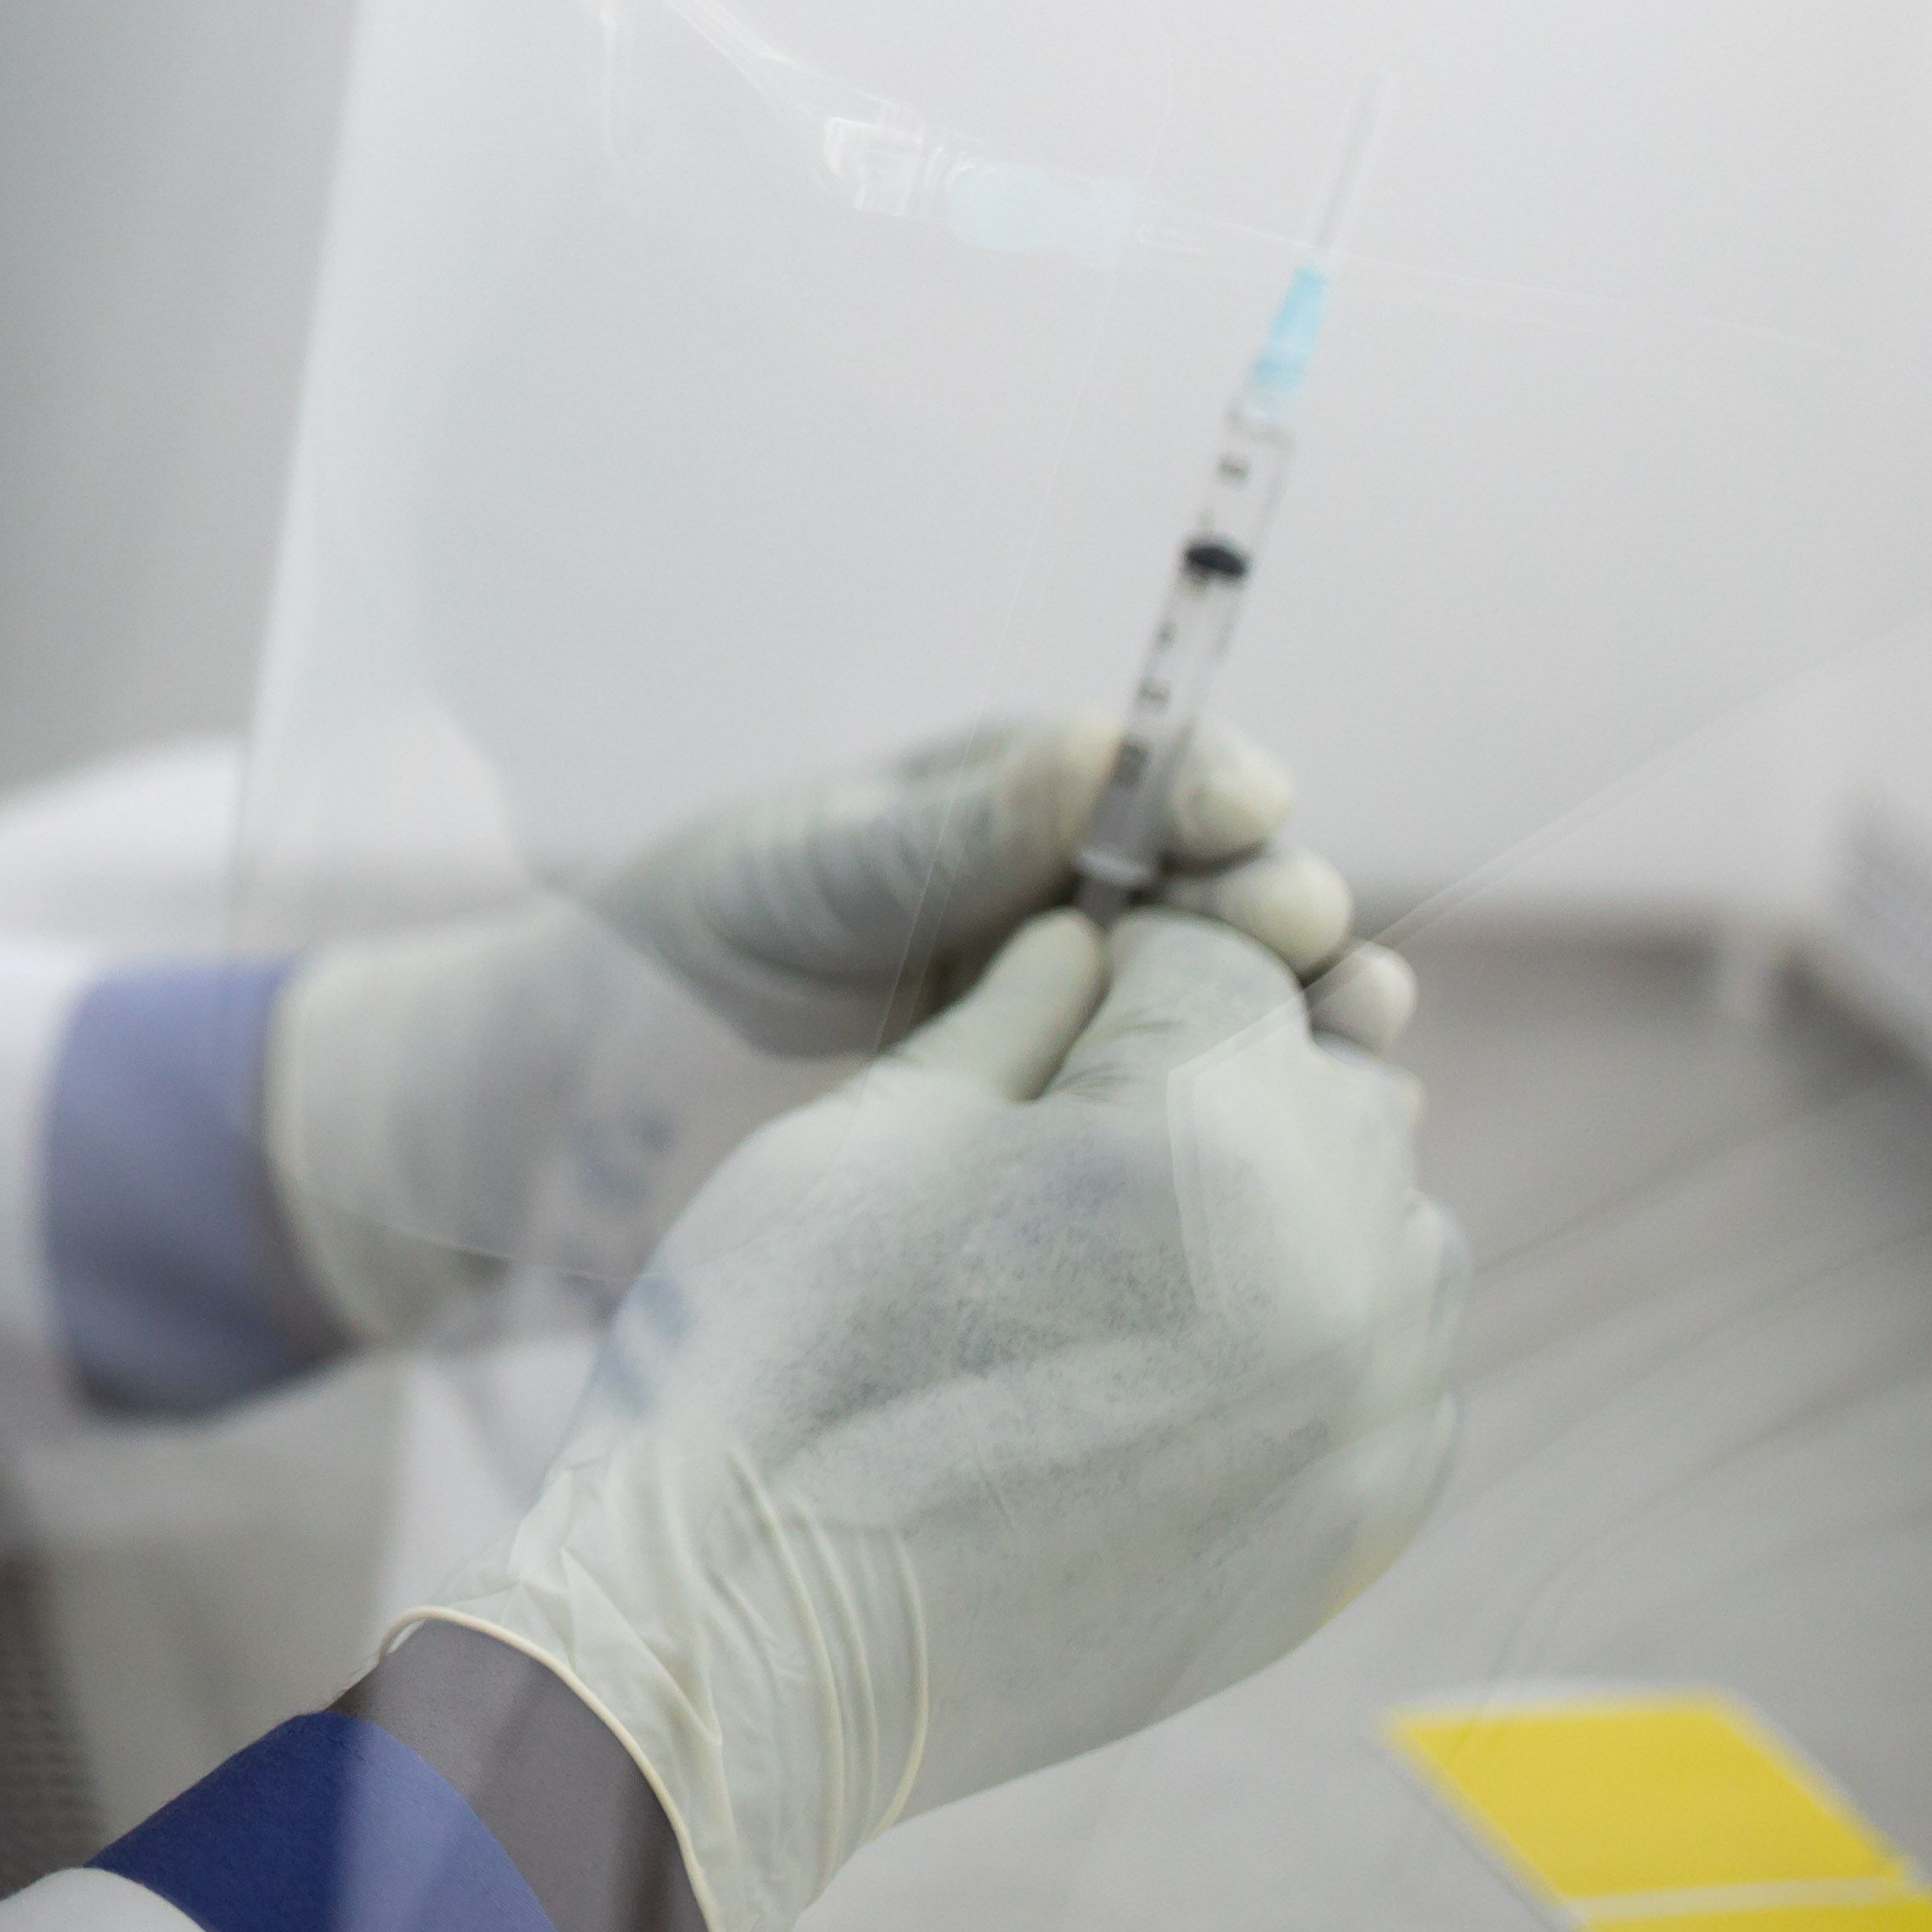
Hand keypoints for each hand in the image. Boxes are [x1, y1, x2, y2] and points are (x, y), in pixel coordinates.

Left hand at [259, 715, 1407, 1341]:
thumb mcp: (796, 878)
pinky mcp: (1077, 1177)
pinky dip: (1266, 1141)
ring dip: (1311, 1021)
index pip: (1154, 783)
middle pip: (1227, 901)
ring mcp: (1085, 1053)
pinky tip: (1320, 1154)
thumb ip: (936, 834)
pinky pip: (1189, 1146)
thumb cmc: (665, 966)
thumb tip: (1093, 754)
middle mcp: (1073, 925)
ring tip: (1355, 1030)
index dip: (1211, 789)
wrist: (575, 1137)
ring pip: (1239, 1026)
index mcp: (1011, 818)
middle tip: (1295, 929)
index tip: (1234, 810)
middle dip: (1279, 906)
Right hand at [392, 909, 1466, 1931]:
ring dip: (1284, 1210)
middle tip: (1055, 1157)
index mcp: (1217, 1133)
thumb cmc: (780, 1357)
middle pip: (1331, 1087)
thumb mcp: (879, 1121)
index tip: (1030, 1024)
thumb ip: (1022, 1009)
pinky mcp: (1352, 1536)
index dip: (1111, 968)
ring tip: (1112, 1271)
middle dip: (1215, 1084)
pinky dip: (1307, 1346)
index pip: (1220, 958)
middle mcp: (1342, 1270)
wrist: (747, 1649)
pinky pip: (1388, 1378)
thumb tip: (1102, 945)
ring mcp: (1367, 1422)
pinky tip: (1157, 1377)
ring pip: (1386, 1229)